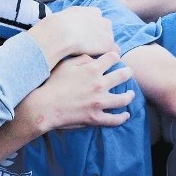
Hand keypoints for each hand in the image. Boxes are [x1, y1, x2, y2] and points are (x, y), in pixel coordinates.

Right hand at [16, 51, 133, 133]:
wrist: (45, 106)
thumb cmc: (53, 84)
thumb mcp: (65, 65)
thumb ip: (82, 58)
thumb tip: (93, 58)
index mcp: (92, 69)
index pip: (113, 58)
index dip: (115, 56)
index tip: (115, 58)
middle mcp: (99, 85)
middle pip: (122, 76)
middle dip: (128, 73)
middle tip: (129, 73)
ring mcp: (99, 102)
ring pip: (123, 99)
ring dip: (129, 95)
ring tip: (131, 94)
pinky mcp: (96, 118)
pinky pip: (114, 119)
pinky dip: (122, 117)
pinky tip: (125, 115)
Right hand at [29, 6, 119, 67]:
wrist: (61, 32)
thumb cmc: (58, 25)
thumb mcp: (67, 14)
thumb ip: (75, 16)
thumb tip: (72, 20)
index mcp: (94, 12)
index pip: (98, 20)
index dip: (92, 29)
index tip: (86, 36)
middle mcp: (103, 21)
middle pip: (106, 31)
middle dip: (100, 38)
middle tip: (88, 47)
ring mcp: (107, 33)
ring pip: (109, 42)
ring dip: (102, 48)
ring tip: (91, 56)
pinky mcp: (108, 45)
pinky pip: (111, 53)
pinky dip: (105, 58)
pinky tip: (95, 62)